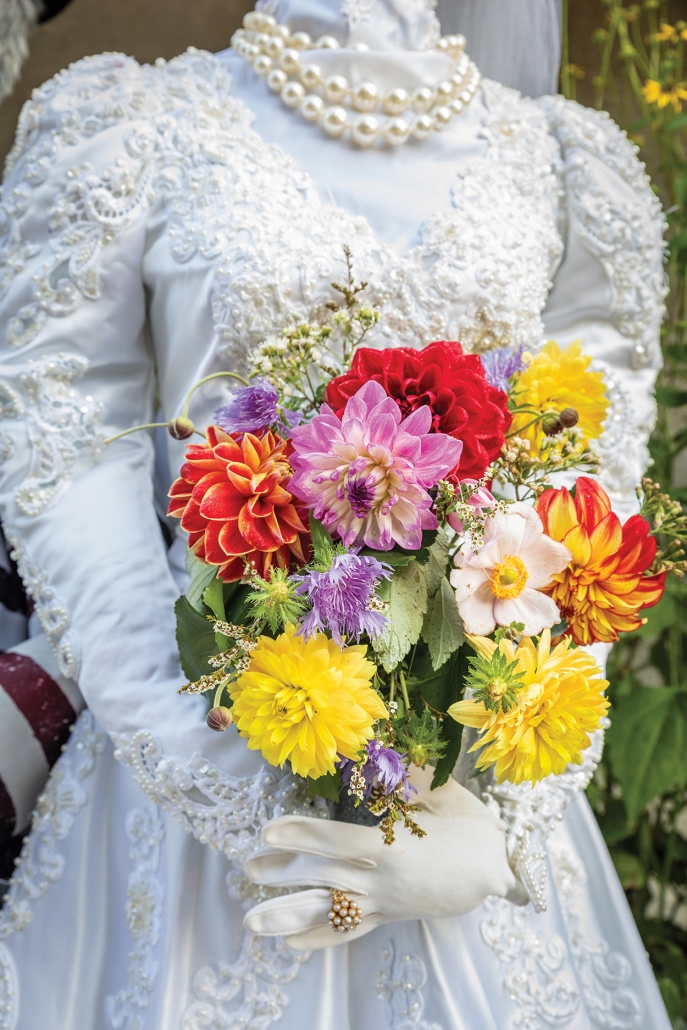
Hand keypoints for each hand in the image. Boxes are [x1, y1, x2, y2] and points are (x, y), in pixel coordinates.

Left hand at [243, 766, 523, 949]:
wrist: (501, 870)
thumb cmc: (474, 828)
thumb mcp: (445, 795)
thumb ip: (411, 777)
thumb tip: (382, 750)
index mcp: (394, 847)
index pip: (338, 840)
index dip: (303, 834)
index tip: (270, 829)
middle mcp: (384, 879)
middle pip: (325, 876)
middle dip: (285, 872)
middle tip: (249, 869)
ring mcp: (386, 901)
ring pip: (331, 911)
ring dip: (290, 916)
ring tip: (254, 922)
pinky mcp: (391, 915)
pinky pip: (352, 930)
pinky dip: (323, 938)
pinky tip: (293, 945)